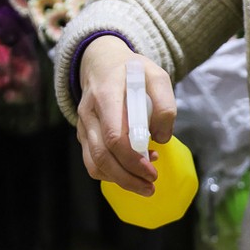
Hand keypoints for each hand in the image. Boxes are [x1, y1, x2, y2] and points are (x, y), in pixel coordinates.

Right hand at [76, 35, 177, 194]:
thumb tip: (161, 138)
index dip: (132, 159)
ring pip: (94, 163)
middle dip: (127, 178)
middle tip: (151, 186)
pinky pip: (93, 163)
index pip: (113, 136)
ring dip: (120, 180)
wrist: (102, 63)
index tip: (152, 171)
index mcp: (106, 96)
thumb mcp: (157, 77)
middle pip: (102, 156)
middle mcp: (89, 113)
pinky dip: (112, 174)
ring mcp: (84, 126)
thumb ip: (164, 105)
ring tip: (144, 183)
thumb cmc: (132, 71)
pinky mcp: (85, 136)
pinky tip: (132, 168)